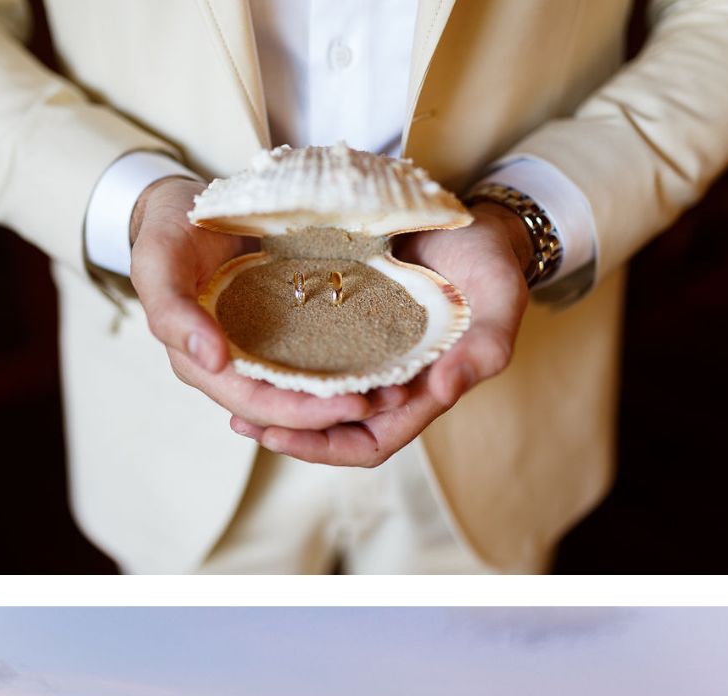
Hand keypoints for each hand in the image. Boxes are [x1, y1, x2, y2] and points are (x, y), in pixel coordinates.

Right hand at [128, 177, 399, 435]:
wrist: (185, 203)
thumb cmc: (167, 230)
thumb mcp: (158, 263)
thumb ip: (173, 313)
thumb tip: (213, 360)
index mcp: (198, 361)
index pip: (252, 402)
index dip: (300, 413)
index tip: (351, 406)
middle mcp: (232, 364)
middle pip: (284, 406)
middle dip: (334, 411)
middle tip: (388, 401)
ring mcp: (258, 346)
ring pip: (302, 388)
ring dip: (345, 394)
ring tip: (396, 390)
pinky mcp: (281, 325)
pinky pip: (315, 353)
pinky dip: (346, 361)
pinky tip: (384, 357)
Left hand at [234, 203, 530, 466]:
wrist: (466, 218)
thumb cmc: (487, 260)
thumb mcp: (499, 296)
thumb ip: (486, 345)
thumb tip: (446, 389)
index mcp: (420, 392)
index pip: (369, 442)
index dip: (325, 446)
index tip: (279, 435)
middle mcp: (385, 383)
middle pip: (330, 429)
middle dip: (287, 432)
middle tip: (239, 421)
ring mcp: (361, 357)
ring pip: (312, 396)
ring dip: (274, 402)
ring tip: (228, 392)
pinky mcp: (340, 326)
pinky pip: (303, 356)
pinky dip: (276, 360)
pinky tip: (242, 351)